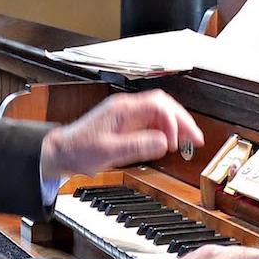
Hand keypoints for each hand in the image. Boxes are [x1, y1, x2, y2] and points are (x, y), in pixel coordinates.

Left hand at [41, 91, 205, 180]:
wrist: (61, 152)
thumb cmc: (78, 150)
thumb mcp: (108, 151)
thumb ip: (137, 145)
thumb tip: (163, 142)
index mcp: (122, 109)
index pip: (157, 105)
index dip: (172, 122)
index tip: (175, 142)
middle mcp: (127, 108)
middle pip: (163, 105)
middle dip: (182, 120)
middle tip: (197, 138)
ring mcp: (127, 116)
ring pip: (160, 113)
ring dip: (176, 125)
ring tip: (191, 140)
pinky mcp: (126, 125)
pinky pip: (152, 122)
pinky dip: (166, 130)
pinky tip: (172, 141)